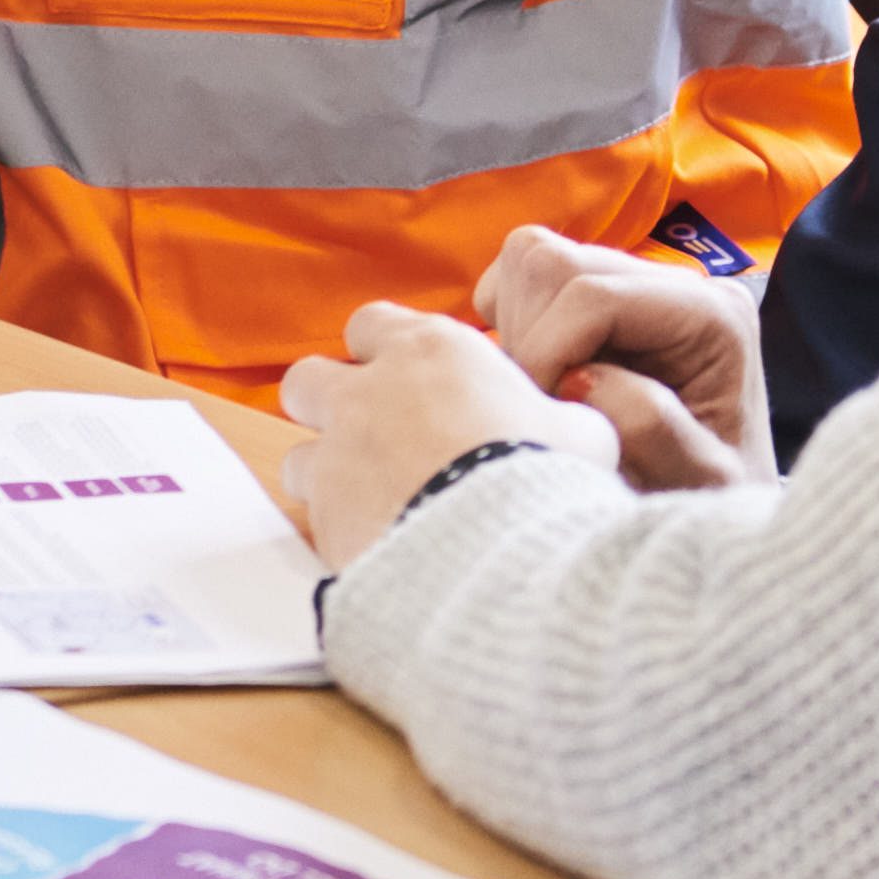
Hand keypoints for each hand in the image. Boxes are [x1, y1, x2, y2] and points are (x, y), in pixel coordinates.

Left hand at [276, 302, 615, 565]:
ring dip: (324, 476)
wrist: (504, 553)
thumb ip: (562, 414)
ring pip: (297, 456)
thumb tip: (577, 420)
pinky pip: (310, 524)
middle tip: (367, 438)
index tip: (403, 380)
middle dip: (327, 406)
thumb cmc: (547, 478)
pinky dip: (334, 534)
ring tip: (369, 506)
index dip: (381, 353)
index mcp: (432, 351)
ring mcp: (339, 457)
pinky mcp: (326, 522)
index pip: (371, 324)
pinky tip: (373, 550)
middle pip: (309, 380)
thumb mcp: (582, 431)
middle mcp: (372, 392)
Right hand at [477, 225, 775, 490]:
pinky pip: (526, 276)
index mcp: (713, 315)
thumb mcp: (700, 484)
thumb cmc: (713, 504)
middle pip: (554, 265)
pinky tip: (543, 381)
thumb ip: (652, 429)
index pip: (593, 296)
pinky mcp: (600, 292)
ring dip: (518, 330)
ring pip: (533, 260)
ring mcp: (635, 282)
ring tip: (545, 399)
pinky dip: (513, 322)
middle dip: (529, 341)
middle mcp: (678, 282)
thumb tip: (579, 379)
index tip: (542, 422)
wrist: (720, 513)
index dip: (546, 352)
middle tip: (542, 414)